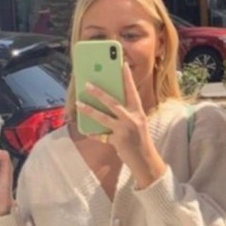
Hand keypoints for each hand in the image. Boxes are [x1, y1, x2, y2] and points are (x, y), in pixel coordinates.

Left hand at [76, 65, 166, 188]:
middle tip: (87, 83)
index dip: (127, 78)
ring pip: (104, 116)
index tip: (122, 65)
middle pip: (114, 102)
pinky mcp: (118, 140)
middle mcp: (133, 119)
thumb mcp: (137, 124)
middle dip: (99, 92)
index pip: (132, 92)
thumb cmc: (140, 141)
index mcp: (139, 113)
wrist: (145, 161)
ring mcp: (125, 129)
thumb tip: (108, 104)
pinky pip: (101, 134)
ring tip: (79, 103)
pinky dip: (93, 133)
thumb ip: (125, 114)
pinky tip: (85, 130)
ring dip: (90, 109)